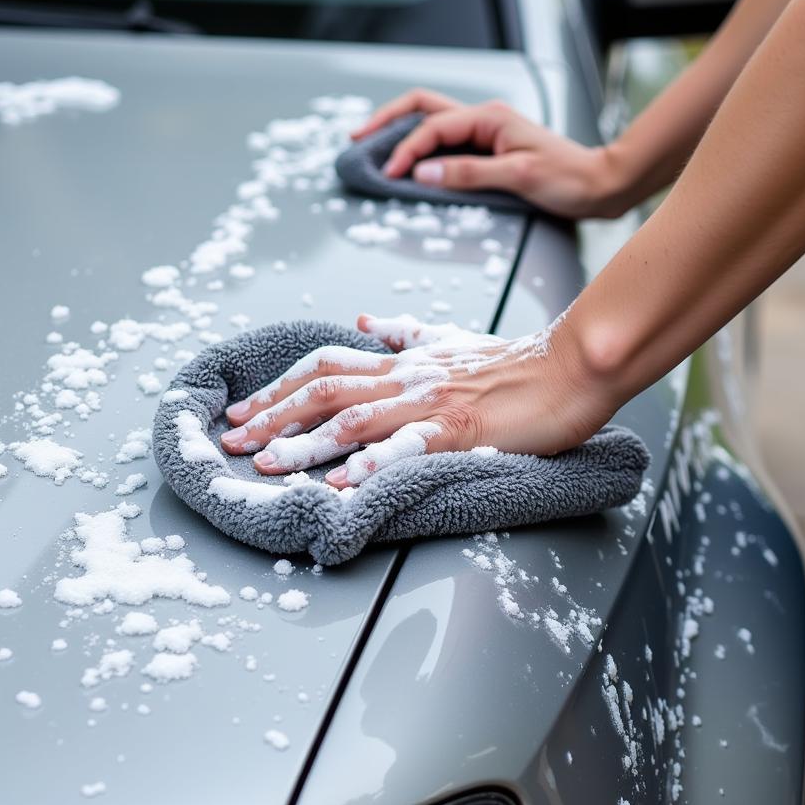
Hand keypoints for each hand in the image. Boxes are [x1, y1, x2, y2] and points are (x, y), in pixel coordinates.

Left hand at [219, 314, 611, 488]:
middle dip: (273, 417)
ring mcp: (430, 402)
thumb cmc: (516, 362)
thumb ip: (405, 333)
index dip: (280, 388)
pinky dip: (373, 463)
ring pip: (353, 418)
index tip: (245, 412)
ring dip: (305, 443)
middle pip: (324, 390)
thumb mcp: (451, 340)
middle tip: (234, 442)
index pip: (326, 366)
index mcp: (403, 361)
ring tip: (268, 467)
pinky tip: (344, 482)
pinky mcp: (460, 428)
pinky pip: (408, 445)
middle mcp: (406, 378)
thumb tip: (362, 322)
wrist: (570, 366)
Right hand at [351, 89, 629, 219]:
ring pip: (433, 125)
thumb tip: (423, 173)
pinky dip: (424, 152)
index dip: (406, 150)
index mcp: (489, 118)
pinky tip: (411, 166)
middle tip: (359, 138)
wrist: (599, 186)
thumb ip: (469, 174)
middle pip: (423, 109)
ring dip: (403, 134)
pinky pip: (447, 146)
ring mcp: (486, 134)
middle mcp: (484, 119)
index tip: (389, 174)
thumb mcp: (518, 177)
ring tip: (375, 150)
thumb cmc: (568, 179)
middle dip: (389, 122)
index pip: (433, 128)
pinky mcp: (489, 151)